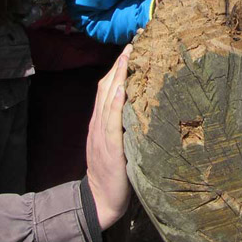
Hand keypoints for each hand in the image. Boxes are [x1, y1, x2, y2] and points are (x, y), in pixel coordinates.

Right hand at [86, 45, 131, 229]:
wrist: (100, 200)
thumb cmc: (114, 173)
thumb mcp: (118, 143)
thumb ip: (124, 124)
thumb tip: (142, 104)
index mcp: (102, 122)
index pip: (108, 87)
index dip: (118, 66)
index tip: (133, 46)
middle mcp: (100, 124)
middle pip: (107, 87)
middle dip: (120, 63)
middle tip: (135, 41)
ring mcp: (102, 135)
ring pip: (108, 99)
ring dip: (118, 76)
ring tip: (128, 55)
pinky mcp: (110, 149)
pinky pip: (111, 124)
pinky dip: (114, 105)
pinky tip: (120, 90)